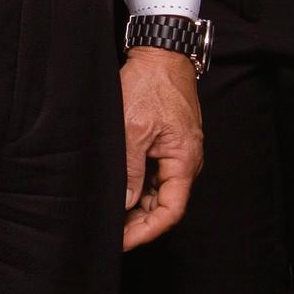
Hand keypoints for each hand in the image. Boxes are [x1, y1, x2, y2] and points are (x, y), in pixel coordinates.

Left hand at [120, 46, 202, 251]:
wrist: (160, 52)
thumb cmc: (150, 84)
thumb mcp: (133, 127)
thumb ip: (129, 168)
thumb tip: (124, 203)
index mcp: (184, 160)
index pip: (170, 211)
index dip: (146, 231)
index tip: (122, 241)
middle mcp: (185, 160)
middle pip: (164, 205)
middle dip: (138, 222)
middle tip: (109, 232)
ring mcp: (176, 152)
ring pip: (157, 191)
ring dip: (135, 205)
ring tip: (108, 214)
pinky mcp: (167, 143)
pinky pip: (154, 174)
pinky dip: (136, 186)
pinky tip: (117, 190)